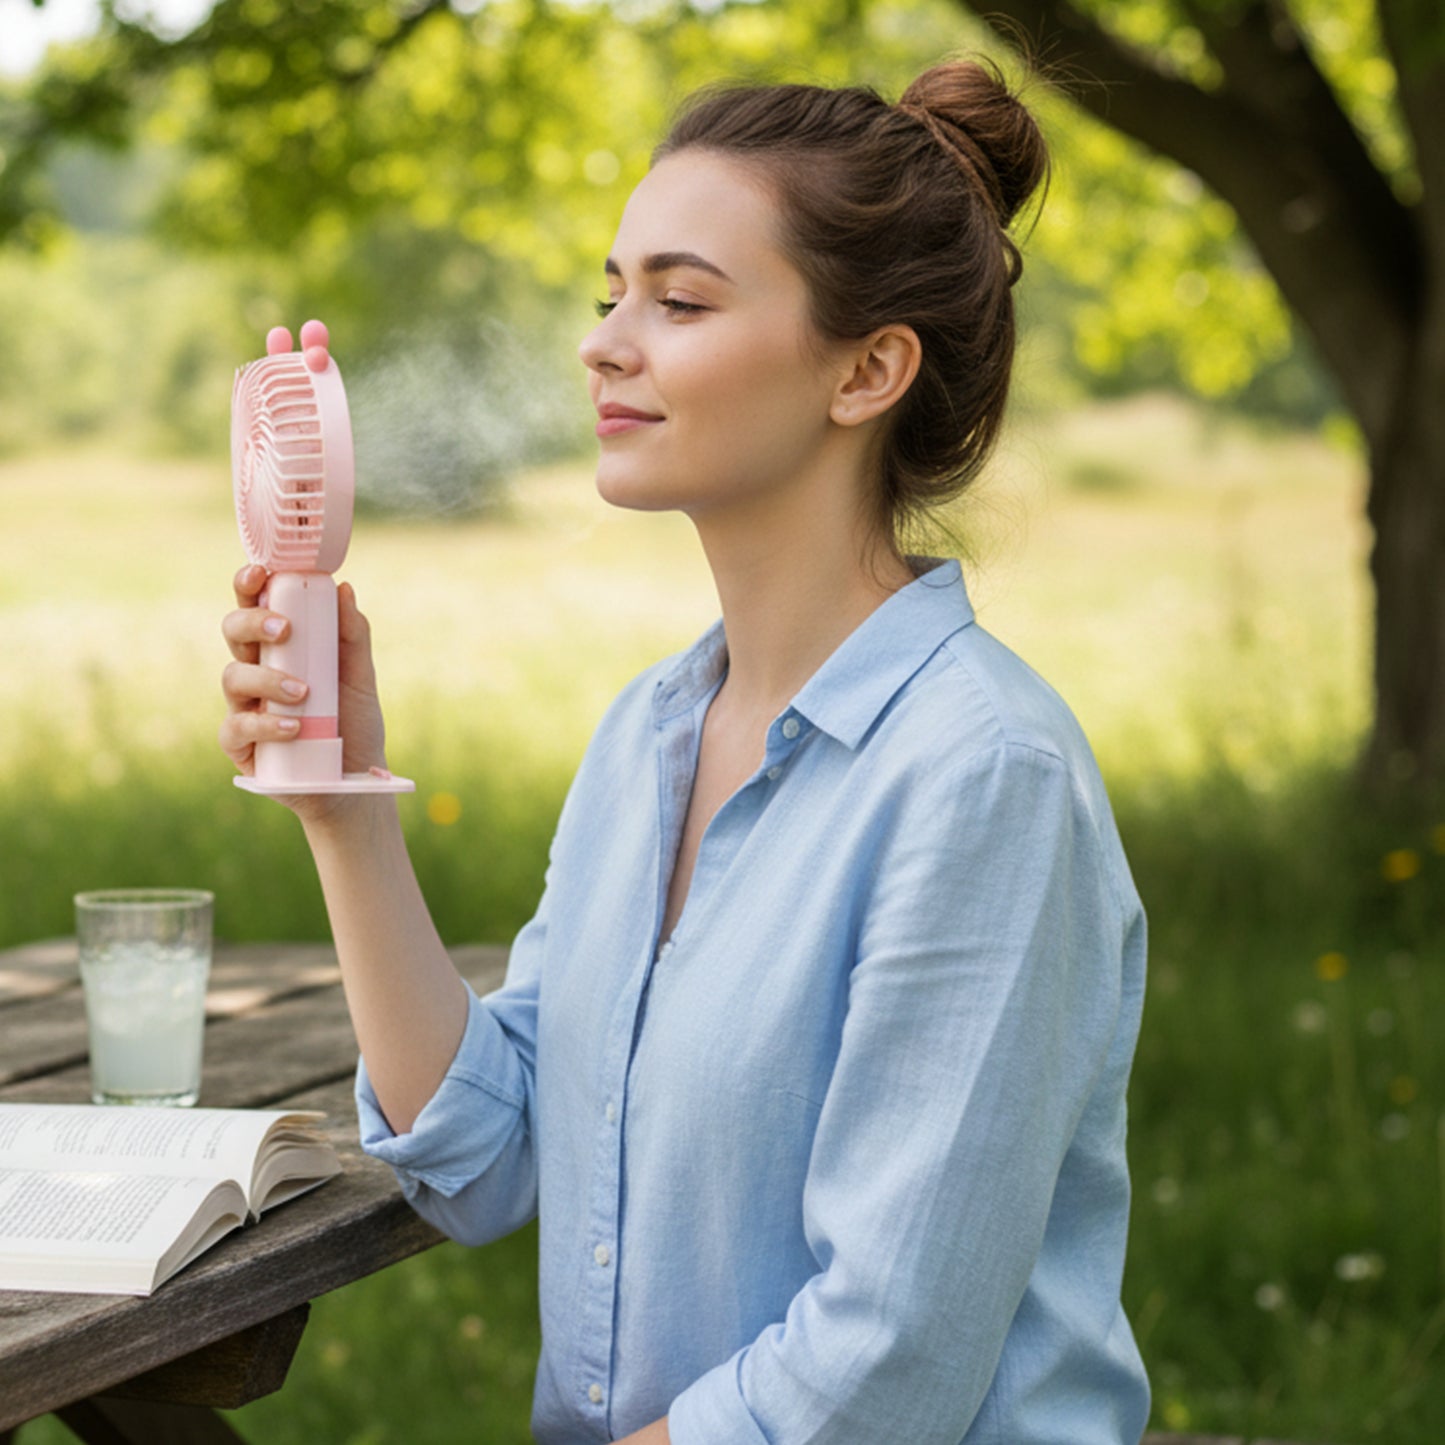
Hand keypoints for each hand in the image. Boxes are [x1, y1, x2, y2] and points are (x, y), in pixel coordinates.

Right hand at [219, 563, 390, 817]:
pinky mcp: (239, 745)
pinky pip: (237, 727)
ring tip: (304, 692)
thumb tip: (344, 588)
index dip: (250, 585)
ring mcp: (243, 707)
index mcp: (280, 648)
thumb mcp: (360, 678)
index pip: (256, 607)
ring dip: (267, 678)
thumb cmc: (354, 725)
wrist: (355, 782)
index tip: (261, 572)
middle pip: (232, 632)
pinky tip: (295, 726)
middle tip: (283, 629)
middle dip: (251, 622)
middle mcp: (255, 671)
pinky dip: (266, 723)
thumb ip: (353, 636)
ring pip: (232, 677)